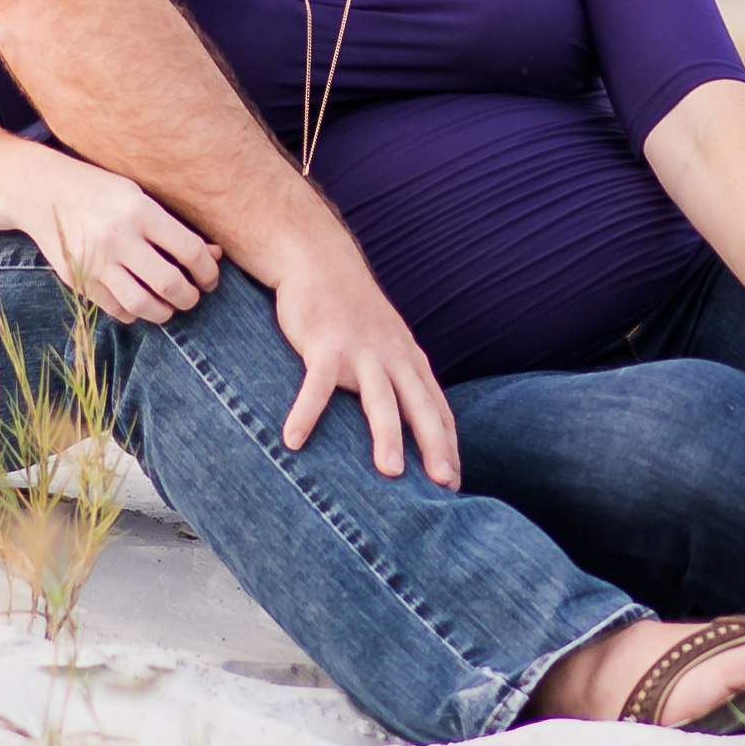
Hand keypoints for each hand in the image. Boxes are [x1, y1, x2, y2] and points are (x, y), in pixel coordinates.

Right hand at [23, 163, 220, 322]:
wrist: (43, 192)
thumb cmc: (100, 192)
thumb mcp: (138, 197)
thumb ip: (174, 228)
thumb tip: (215, 255)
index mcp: (139, 211)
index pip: (190, 251)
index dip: (208, 272)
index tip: (210, 279)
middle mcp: (118, 238)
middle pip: (170, 284)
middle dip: (190, 298)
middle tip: (191, 296)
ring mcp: (96, 262)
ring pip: (143, 305)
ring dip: (164, 312)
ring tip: (169, 306)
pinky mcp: (79, 280)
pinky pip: (116, 309)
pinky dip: (134, 313)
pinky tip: (139, 301)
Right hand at [268, 238, 460, 487]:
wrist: (319, 260)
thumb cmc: (351, 310)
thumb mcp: (385, 341)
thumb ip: (397, 377)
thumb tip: (403, 426)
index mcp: (409, 360)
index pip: (437, 408)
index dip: (447, 446)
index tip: (452, 484)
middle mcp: (393, 356)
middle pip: (419, 406)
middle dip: (434, 447)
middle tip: (443, 485)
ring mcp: (360, 350)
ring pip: (379, 397)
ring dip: (385, 435)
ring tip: (390, 473)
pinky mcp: (325, 344)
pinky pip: (316, 385)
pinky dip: (305, 413)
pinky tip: (292, 441)